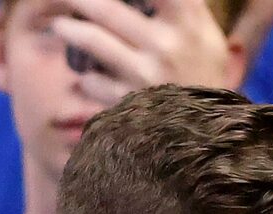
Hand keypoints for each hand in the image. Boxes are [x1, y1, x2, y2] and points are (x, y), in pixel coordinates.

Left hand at [52, 0, 237, 101]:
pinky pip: (93, 83)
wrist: (213, 140)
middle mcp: (168, 46)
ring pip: (92, 40)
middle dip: (79, 1)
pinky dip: (87, 78)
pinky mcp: (132, 106)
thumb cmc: (205, 76)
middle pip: (106, 7)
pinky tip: (87, 77)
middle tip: (64, 0)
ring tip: (60, 25)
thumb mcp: (206, 35)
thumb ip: (181, 5)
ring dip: (69, 29)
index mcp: (189, 20)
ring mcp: (148, 77)